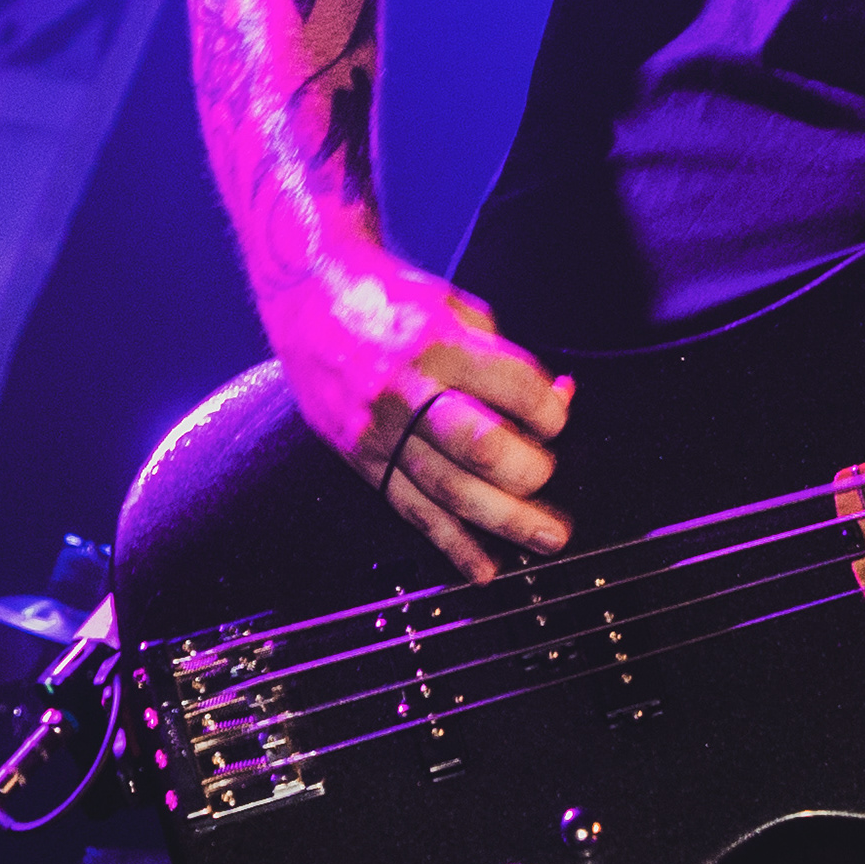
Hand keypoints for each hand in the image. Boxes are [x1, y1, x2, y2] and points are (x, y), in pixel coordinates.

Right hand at [262, 246, 573, 582]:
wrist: (307, 296)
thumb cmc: (390, 298)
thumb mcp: (456, 307)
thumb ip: (505, 357)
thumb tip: (556, 400)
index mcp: (437, 344)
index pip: (516, 389)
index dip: (551, 412)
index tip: (557, 417)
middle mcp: (406, 391)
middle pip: (484, 449)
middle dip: (532, 472)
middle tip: (552, 479)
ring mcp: (378, 431)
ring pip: (451, 491)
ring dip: (507, 522)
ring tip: (547, 538)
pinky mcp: (360, 458)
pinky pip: (411, 510)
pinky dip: (452, 545)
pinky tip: (483, 568)